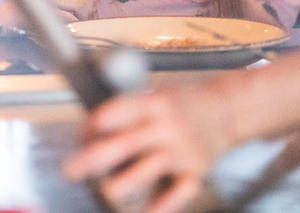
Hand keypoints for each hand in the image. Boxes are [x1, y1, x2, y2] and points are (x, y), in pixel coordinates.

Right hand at [40, 0, 97, 21]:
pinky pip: (69, 16)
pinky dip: (73, 22)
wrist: (14, 16)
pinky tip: (70, 24)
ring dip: (82, 16)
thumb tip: (94, 0)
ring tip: (77, 20)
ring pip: (80, 3)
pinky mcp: (45, 9)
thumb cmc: (37, 8)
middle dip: (88, 9)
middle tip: (84, 17)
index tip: (90, 8)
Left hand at [64, 86, 231, 212]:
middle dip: (95, 158)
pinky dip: (163, 205)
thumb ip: (126, 113)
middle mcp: (167, 125)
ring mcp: (183, 149)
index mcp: (153, 102)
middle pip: (127, 142)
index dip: (94, 124)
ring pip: (150, 168)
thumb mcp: (154, 97)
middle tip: (72, 170)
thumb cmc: (180, 105)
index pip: (118, 111)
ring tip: (106, 191)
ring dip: (126, 182)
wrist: (227, 108)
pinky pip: (178, 191)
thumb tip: (86, 136)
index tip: (80, 136)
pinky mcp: (196, 171)